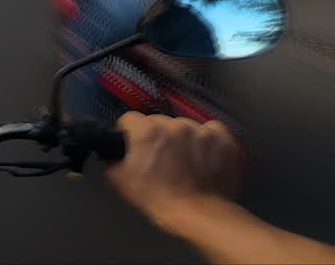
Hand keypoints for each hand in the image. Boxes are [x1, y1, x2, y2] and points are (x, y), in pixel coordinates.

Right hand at [105, 113, 241, 230]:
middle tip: (160, 159)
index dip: (129, 133)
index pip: (130, 119)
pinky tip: (204, 158)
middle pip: (159, 122)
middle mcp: (174, 125)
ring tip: (185, 162)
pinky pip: (210, 131)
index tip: (134, 146)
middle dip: (157, 136)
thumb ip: (112, 159)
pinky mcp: (222, 139)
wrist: (199, 215)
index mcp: (147, 131)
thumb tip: (112, 150)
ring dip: (182, 139)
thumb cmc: (159, 200)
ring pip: (184, 126)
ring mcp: (201, 130)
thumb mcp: (122, 182)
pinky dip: (206, 142)